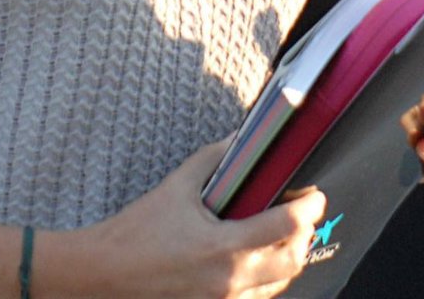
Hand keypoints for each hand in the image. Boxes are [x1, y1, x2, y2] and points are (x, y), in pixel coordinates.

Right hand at [48, 141, 327, 297]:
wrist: (107, 273)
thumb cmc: (138, 230)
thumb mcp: (176, 186)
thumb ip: (212, 160)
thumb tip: (238, 139)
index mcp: (223, 246)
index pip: (283, 227)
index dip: (307, 209)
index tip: (315, 196)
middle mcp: (230, 279)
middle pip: (291, 262)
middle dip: (304, 235)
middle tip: (303, 213)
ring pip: (278, 285)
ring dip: (288, 259)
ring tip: (285, 235)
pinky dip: (267, 279)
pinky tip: (259, 261)